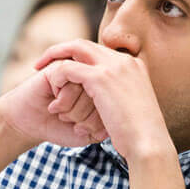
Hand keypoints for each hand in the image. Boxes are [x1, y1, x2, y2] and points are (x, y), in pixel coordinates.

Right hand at [0, 63, 107, 147]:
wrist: (30, 124)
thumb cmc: (60, 127)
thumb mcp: (89, 134)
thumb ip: (107, 125)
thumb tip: (115, 113)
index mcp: (106, 92)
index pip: (115, 106)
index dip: (97, 124)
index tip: (82, 129)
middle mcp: (94, 77)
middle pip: (104, 97)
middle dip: (84, 118)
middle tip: (69, 120)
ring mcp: (79, 69)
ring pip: (89, 90)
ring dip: (72, 110)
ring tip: (61, 112)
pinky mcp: (60, 65)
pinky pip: (71, 82)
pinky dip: (63, 101)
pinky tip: (54, 105)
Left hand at [34, 40, 174, 162]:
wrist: (149, 144)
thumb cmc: (143, 135)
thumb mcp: (136, 108)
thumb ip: (123, 97)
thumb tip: (114, 103)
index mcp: (134, 66)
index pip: (101, 51)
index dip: (80, 56)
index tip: (66, 66)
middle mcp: (124, 61)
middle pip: (86, 44)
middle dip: (62, 49)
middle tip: (44, 61)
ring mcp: (113, 67)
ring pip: (76, 48)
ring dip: (55, 56)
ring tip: (40, 67)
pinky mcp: (101, 78)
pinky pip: (69, 67)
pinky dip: (57, 74)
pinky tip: (51, 86)